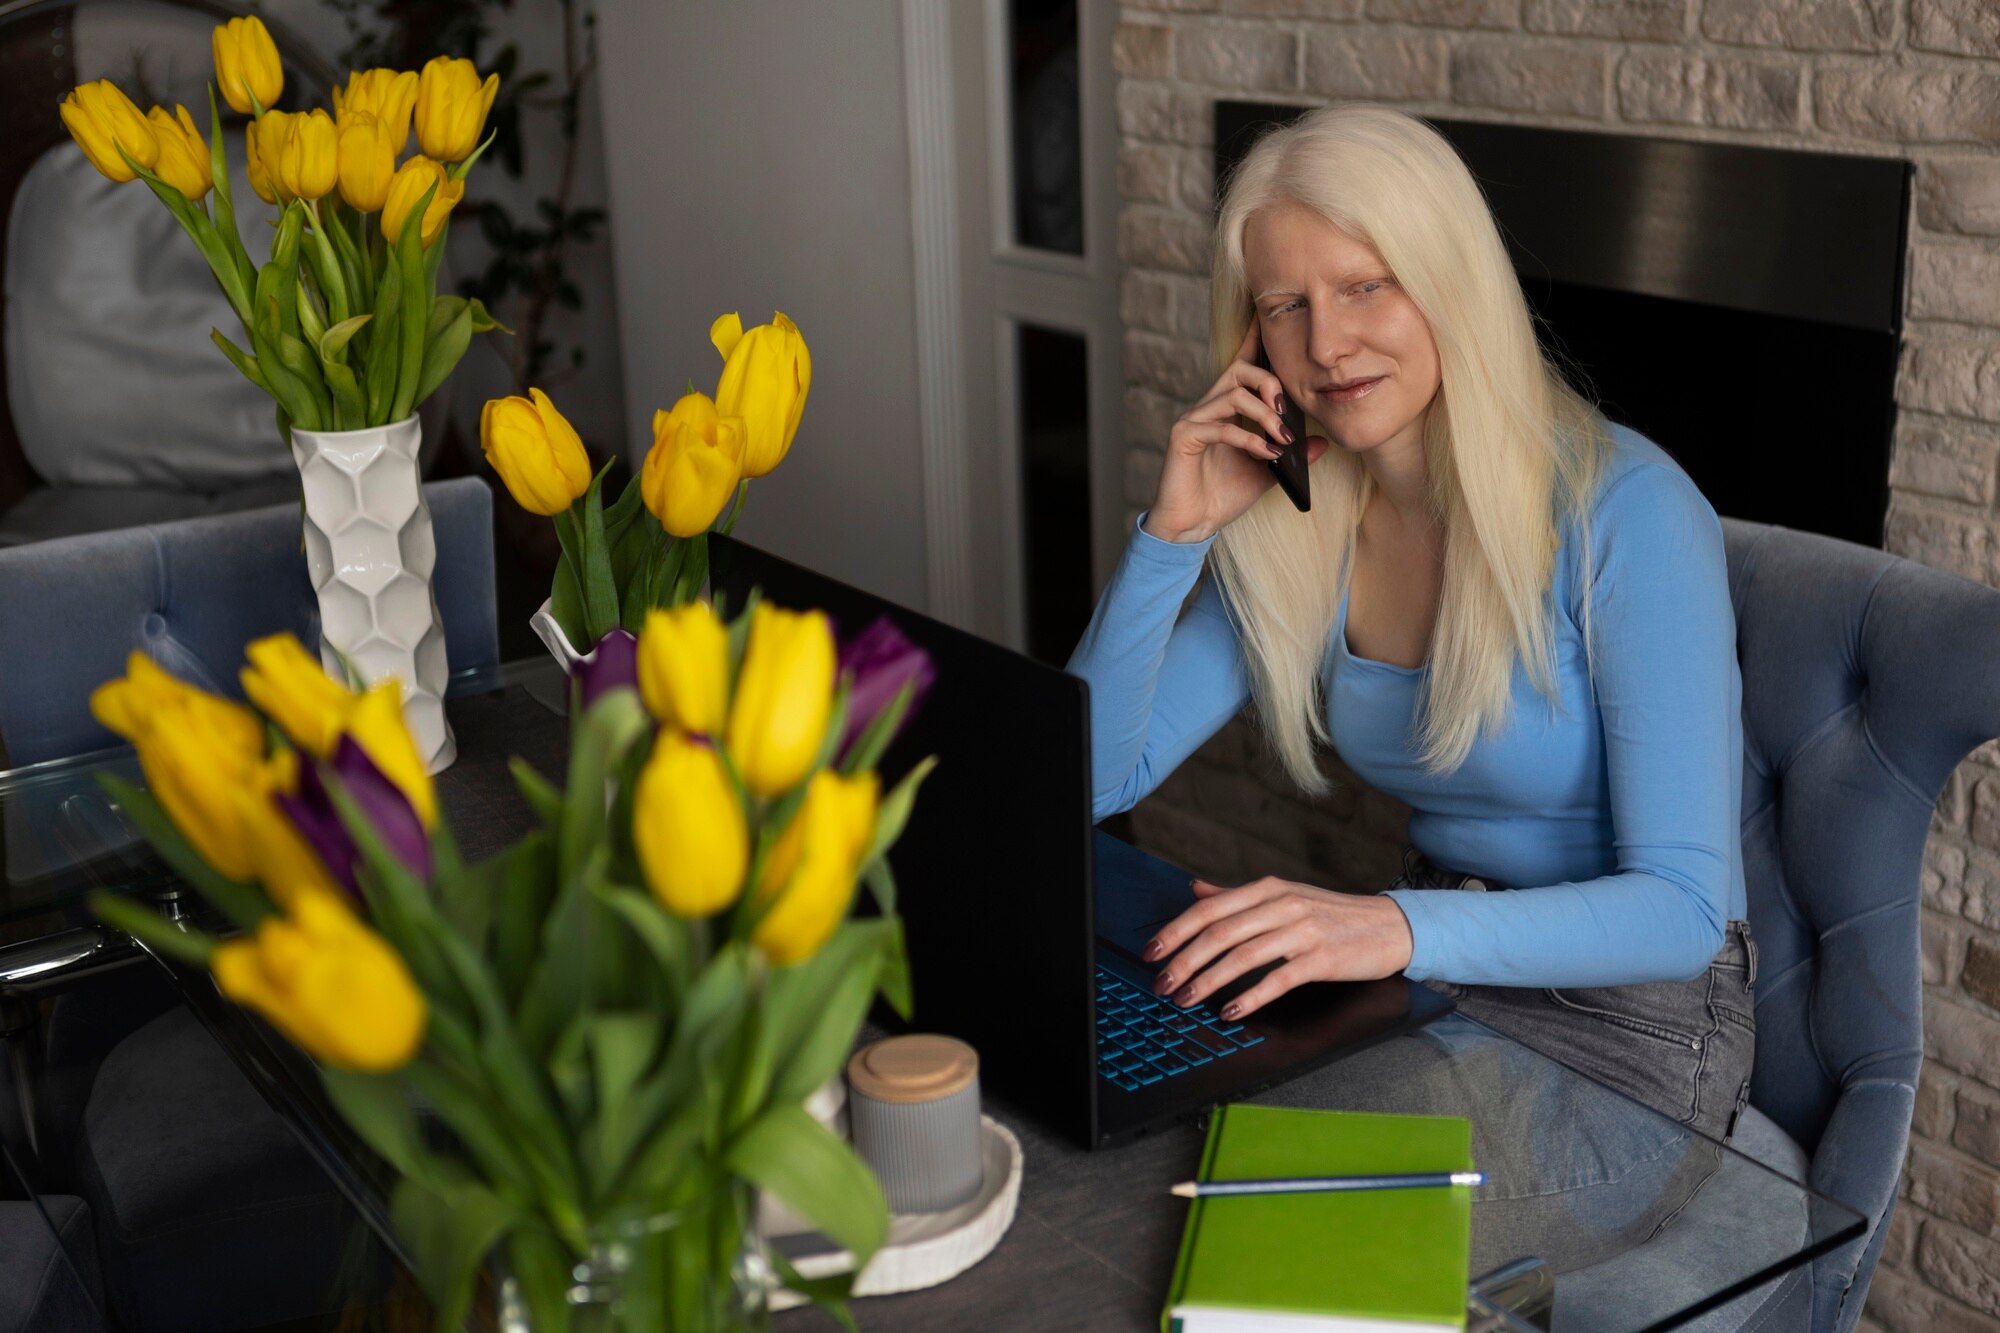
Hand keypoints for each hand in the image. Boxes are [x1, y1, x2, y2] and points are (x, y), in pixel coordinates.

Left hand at [1140, 876, 1414, 1019]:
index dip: (1176, 931)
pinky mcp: (1321, 959)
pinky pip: (1278, 979)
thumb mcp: (1283, 896)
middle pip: (1220, 932)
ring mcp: (1302, 931)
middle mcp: (1281, 904)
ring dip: (1209, 981)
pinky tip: (1231, 1011)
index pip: (1209, 908)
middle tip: (1162, 983)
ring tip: (1186, 999)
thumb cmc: (1331, 914)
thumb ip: (1236, 896)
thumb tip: (1195, 890)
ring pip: (1243, 956)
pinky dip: (1251, 996)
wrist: (1390, 926)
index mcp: (1267, 888)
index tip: (1152, 952)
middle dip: (1184, 960)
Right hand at [1144, 319, 1330, 543]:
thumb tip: (1323, 442)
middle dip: (1270, 384)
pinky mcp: (1184, 437)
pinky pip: (1221, 427)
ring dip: (1265, 415)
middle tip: (1287, 411)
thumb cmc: (1223, 495)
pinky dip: (1249, 440)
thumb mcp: (1268, 472)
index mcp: (1226, 408)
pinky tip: (1266, 454)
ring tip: (1282, 439)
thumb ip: (1290, 453)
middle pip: (1240, 370)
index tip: (1268, 316)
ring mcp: (1193, 419)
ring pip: (1233, 394)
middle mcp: (1208, 406)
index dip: (1254, 338)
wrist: (1193, 525)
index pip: (1242, 364)